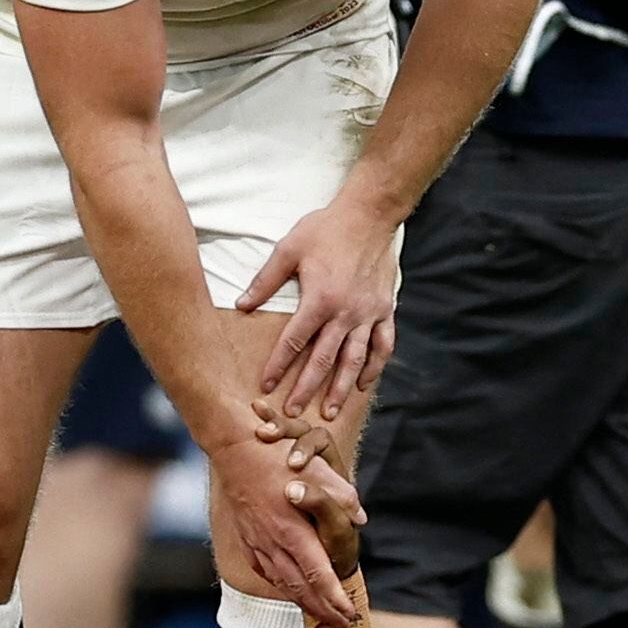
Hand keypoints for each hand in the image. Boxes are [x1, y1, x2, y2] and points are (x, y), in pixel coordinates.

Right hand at [208, 430, 363, 627]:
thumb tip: (359, 516)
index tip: (350, 614)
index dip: (335, 598)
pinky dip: (279, 584)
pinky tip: (287, 587)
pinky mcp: (246, 537)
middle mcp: (273, 541)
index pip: (318, 574)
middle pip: (300, 587)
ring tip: (320, 613)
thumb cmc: (276, 455)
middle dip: (322, 609)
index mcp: (292, 529)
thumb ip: (340, 494)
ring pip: (281, 581)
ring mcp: (256, 541)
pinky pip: (264, 570)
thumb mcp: (315, 469)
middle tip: (341, 625)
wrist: (233, 448)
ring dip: (302, 601)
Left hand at [237, 200, 398, 417]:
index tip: (265, 386)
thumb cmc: (326, 229)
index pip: (293, 342)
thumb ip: (265, 281)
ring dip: (341, 388)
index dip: (278, 366)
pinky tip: (365, 383)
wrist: (370, 214)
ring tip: (331, 411)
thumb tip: (242, 305)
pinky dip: (374, 366)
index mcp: (319, 300)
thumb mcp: (289, 249)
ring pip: (354, 360)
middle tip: (293, 413)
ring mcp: (368, 314)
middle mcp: (345, 314)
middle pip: (323, 360)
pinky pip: (383, 345)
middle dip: (306, 389)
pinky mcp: (385, 310)